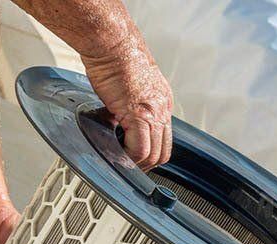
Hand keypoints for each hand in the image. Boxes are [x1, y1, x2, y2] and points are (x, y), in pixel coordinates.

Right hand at [83, 42, 173, 168]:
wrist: (112, 44)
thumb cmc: (114, 58)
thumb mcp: (127, 88)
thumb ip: (127, 108)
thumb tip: (115, 123)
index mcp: (161, 101)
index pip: (164, 139)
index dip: (149, 154)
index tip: (133, 158)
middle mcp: (162, 108)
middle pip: (162, 152)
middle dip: (144, 165)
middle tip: (127, 166)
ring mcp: (153, 112)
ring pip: (153, 154)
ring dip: (135, 163)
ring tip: (119, 159)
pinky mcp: (139, 114)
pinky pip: (140, 149)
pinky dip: (128, 156)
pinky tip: (116, 151)